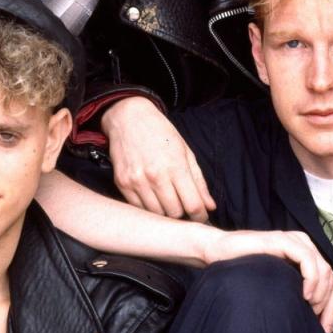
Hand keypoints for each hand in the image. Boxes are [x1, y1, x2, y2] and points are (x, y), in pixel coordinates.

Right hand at [101, 97, 215, 221]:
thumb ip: (198, 181)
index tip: (200, 215)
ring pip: (156, 214)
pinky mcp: (122, 183)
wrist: (129, 117)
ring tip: (167, 200)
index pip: (193, 205)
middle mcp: (155, 176)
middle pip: (175, 213)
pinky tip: (151, 196)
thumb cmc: (160, 132)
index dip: (200, 215)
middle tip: (182, 204)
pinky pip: (138, 208)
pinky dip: (147, 207)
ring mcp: (137, 181)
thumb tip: (210, 207)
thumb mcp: (185, 151)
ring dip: (164, 212)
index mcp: (176, 166)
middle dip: (182, 212)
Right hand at [202, 229, 332, 332]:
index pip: (331, 281)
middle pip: (331, 277)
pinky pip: (307, 259)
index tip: (325, 329)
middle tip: (319, 325)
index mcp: (304, 254)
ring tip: (310, 309)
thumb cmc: (245, 268)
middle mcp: (303, 245)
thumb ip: (295, 290)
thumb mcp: (277, 282)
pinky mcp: (282, 240)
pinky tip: (305, 294)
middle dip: (330, 305)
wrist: (220, 251)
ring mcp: (294, 241)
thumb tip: (317, 317)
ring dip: (322, 294)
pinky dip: (312, 279)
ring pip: (324, 269)